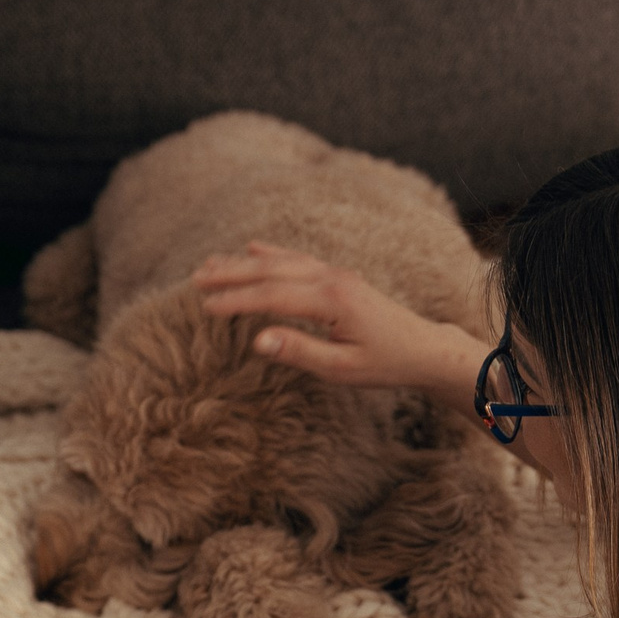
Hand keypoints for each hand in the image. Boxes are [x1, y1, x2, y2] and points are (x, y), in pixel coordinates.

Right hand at [193, 242, 485, 405]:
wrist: (423, 348)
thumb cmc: (384, 364)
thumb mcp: (341, 369)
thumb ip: (299, 352)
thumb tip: (258, 341)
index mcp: (331, 300)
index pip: (271, 296)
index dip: (236, 301)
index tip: (205, 307)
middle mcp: (331, 279)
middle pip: (271, 270)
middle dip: (231, 274)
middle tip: (195, 279)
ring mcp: (335, 274)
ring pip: (281, 262)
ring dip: (244, 262)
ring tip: (210, 264)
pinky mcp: (338, 278)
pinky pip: (298, 260)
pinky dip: (272, 254)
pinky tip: (253, 248)